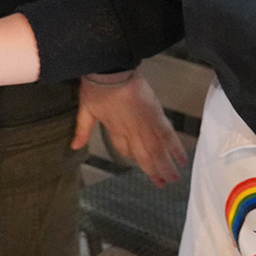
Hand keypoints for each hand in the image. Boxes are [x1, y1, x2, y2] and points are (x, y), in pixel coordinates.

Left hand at [75, 72, 186, 186]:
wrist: (109, 71)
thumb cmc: (96, 86)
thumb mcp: (85, 109)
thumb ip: (82, 129)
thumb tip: (74, 147)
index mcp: (114, 129)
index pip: (124, 148)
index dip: (132, 156)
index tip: (140, 163)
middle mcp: (131, 131)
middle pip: (144, 155)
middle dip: (153, 170)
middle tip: (162, 184)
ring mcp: (144, 124)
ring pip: (156, 150)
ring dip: (165, 165)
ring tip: (174, 178)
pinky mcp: (156, 115)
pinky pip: (167, 134)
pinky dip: (175, 147)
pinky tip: (182, 158)